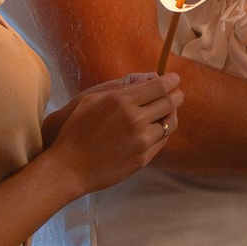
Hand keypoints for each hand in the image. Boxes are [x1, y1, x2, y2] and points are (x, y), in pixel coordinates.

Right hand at [51, 71, 181, 193]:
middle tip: (176, 93)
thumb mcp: (91, 99)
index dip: (170, 80)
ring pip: (169, 123)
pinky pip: (162, 141)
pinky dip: (163, 132)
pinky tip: (157, 129)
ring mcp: (141, 141)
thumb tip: (147, 79)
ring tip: (168, 111)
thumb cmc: (76, 129)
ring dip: (171, 115)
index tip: (174, 78)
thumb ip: (120, 87)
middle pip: (169, 103)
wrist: (69, 167)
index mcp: (122, 101)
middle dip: (176, 95)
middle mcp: (135, 120)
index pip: (159, 87)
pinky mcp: (143, 158)